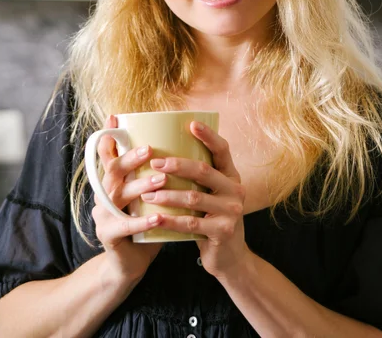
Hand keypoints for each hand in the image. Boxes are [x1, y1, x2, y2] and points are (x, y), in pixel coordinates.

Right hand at [91, 115, 166, 285]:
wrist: (130, 264)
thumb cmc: (145, 222)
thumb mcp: (147, 195)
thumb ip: (154, 173)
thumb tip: (179, 143)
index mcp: (112, 182)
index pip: (107, 155)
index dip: (109, 136)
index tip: (116, 117)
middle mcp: (103, 195)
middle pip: (111, 172)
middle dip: (129, 158)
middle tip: (149, 149)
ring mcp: (103, 216)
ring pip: (118, 197)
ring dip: (140, 186)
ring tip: (161, 179)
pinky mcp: (108, 237)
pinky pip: (123, 228)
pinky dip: (140, 221)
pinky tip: (157, 216)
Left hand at [140, 121, 250, 278]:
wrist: (230, 258)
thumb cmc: (211, 219)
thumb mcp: (212, 195)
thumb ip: (199, 177)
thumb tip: (164, 151)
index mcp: (231, 176)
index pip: (223, 150)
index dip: (209, 136)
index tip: (191, 124)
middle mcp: (235, 190)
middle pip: (204, 171)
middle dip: (177, 165)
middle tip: (154, 162)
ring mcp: (231, 212)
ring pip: (194, 198)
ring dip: (167, 194)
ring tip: (145, 191)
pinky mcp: (222, 232)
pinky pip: (191, 224)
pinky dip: (170, 220)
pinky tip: (154, 217)